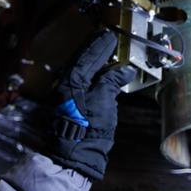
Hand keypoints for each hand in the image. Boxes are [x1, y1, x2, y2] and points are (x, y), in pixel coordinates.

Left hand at [49, 30, 135, 179]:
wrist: (75, 154)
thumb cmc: (89, 128)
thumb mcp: (104, 101)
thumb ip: (112, 81)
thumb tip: (125, 69)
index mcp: (72, 80)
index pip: (88, 55)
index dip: (101, 45)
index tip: (111, 36)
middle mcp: (65, 83)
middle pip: (80, 59)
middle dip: (94, 48)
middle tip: (106, 37)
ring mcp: (65, 93)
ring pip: (79, 69)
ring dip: (92, 59)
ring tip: (104, 50)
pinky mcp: (69, 102)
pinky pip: (80, 79)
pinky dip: (90, 71)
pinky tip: (98, 71)